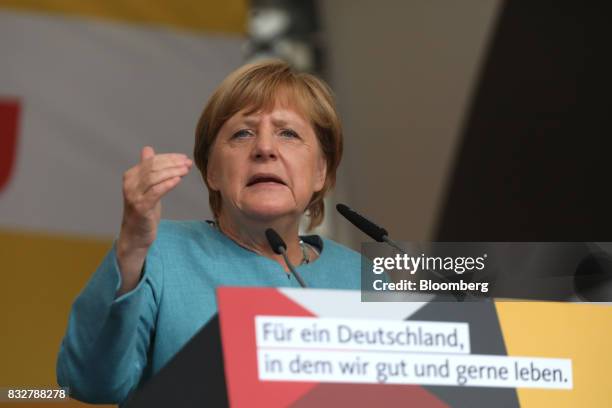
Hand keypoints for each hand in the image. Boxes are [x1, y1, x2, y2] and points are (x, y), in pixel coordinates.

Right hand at [116, 146, 191, 294]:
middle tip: (188, 163)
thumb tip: (147, 149)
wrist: (136, 235)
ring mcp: (133, 196)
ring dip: (173, 172)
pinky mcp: (140, 207)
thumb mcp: (145, 187)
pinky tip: (178, 180)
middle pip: (153, 168)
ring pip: (155, 178)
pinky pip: (155, 192)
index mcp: (130, 176)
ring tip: (186, 170)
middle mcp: (129, 184)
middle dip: (173, 164)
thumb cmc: (143, 210)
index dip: (169, 158)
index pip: (151, 161)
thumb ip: (146, 169)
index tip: (184, 158)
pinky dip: (167, 184)